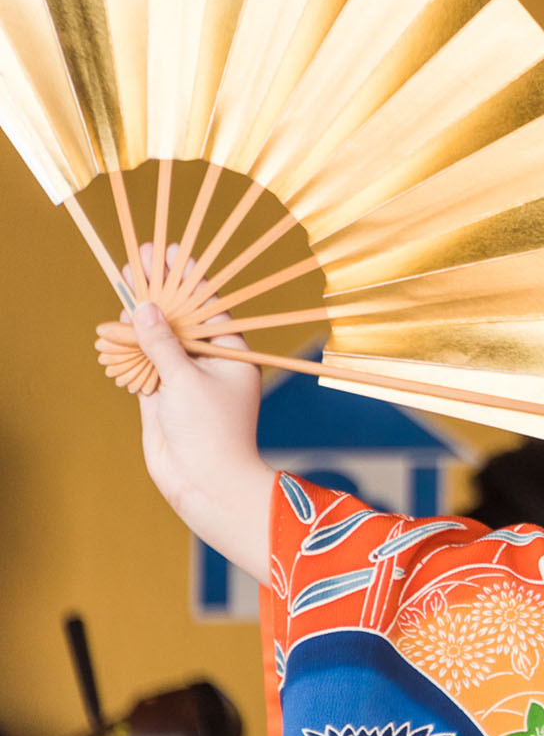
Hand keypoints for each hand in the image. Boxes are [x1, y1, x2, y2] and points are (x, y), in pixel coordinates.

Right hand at [126, 245, 275, 583]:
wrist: (204, 483)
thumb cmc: (210, 431)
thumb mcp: (186, 379)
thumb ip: (164, 343)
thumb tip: (145, 307)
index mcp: (233, 354)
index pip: (209, 307)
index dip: (189, 279)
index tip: (172, 252)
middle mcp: (210, 363)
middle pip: (182, 318)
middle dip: (160, 290)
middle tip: (140, 256)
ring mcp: (185, 378)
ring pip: (160, 339)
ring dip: (141, 315)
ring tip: (125, 281)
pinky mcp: (163, 395)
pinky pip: (145, 362)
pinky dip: (131, 344)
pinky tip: (118, 322)